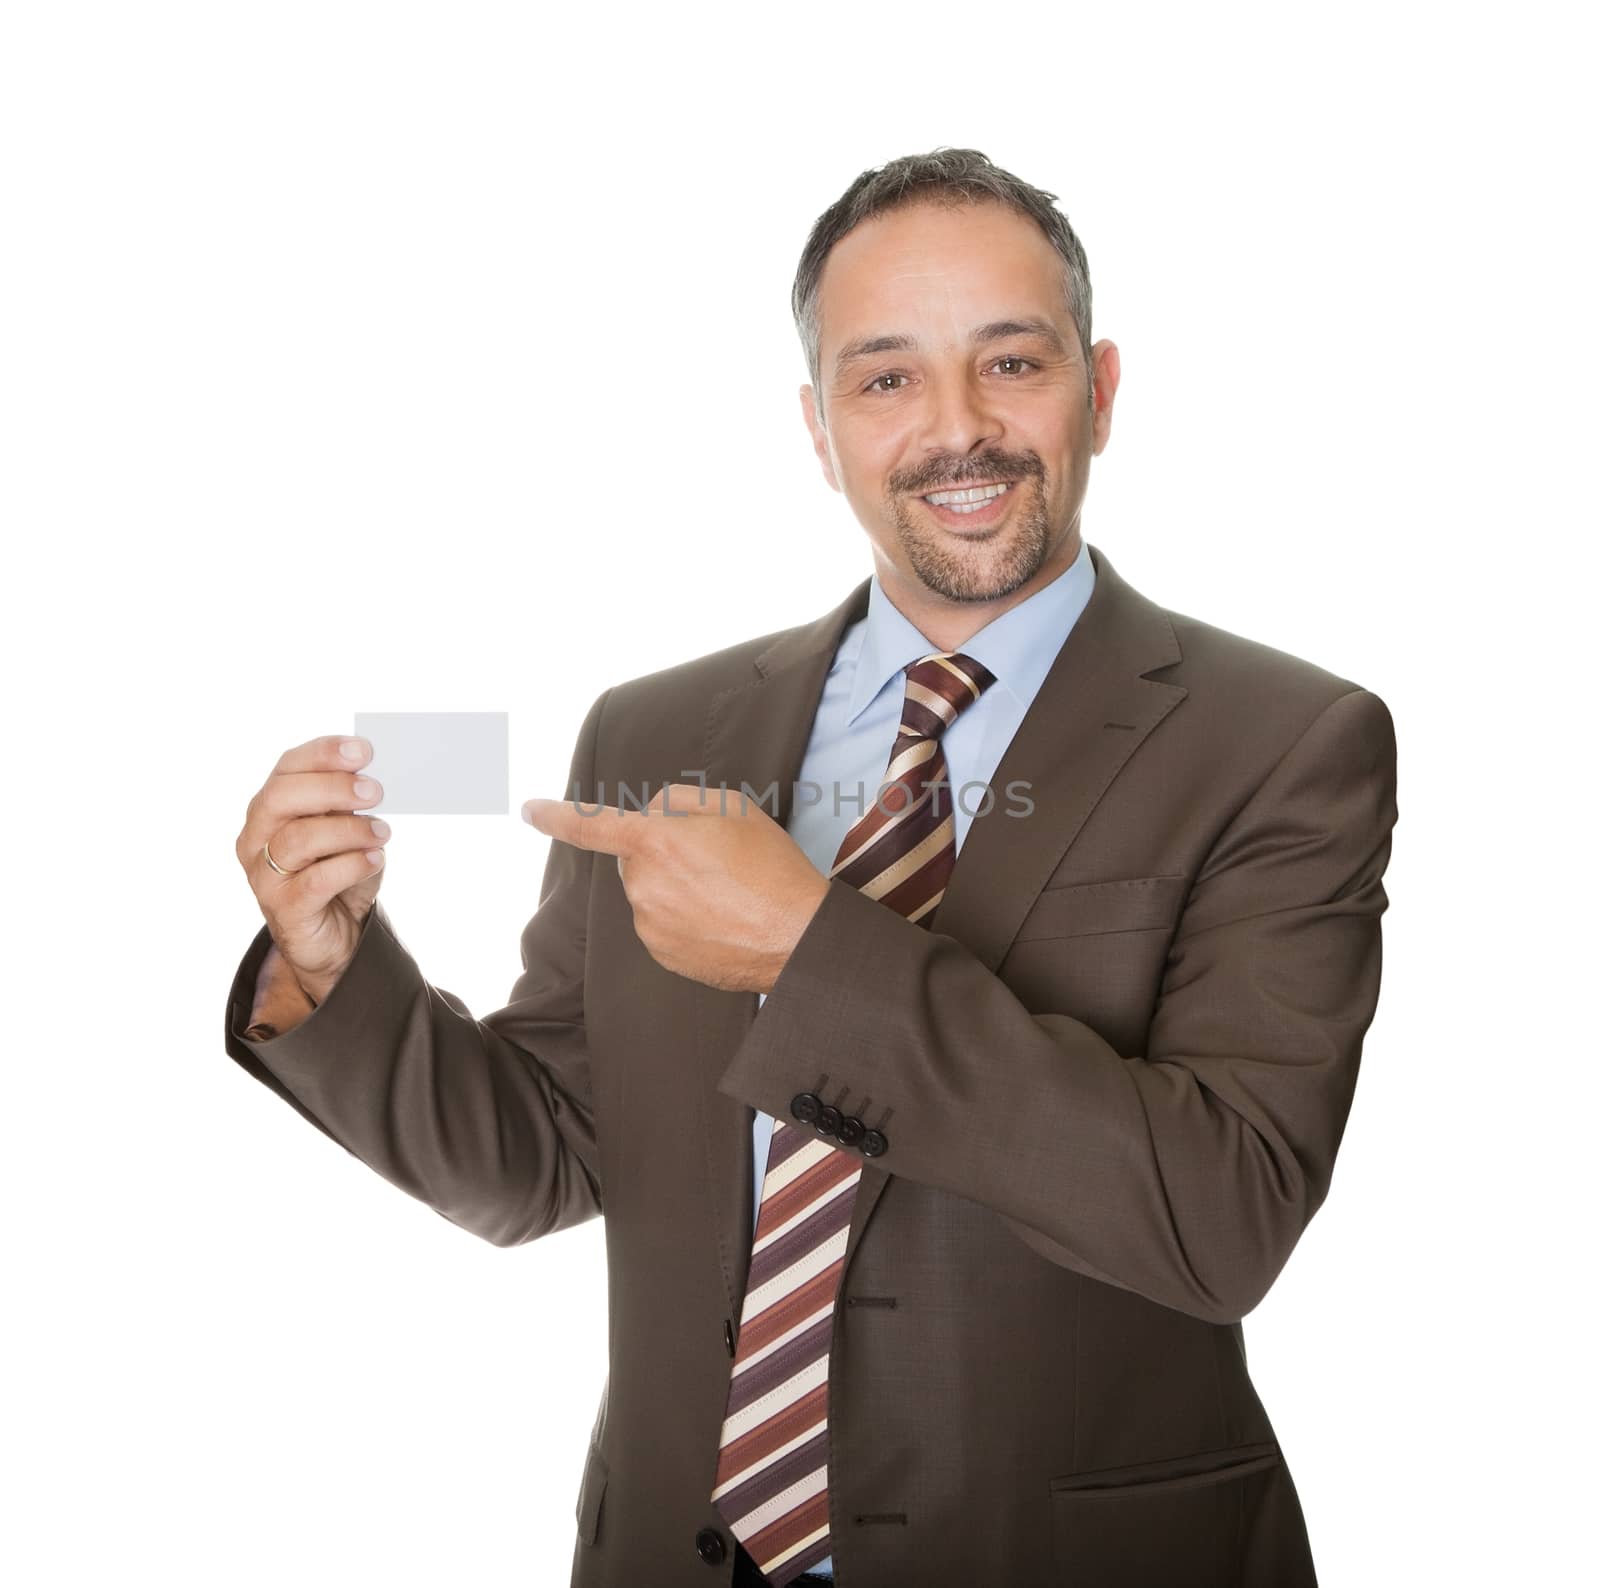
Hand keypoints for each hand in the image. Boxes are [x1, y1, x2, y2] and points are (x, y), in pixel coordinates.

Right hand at [234, 735, 390, 1003]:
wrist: (335, 935)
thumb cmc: (338, 871)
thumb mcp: (347, 830)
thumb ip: (351, 803)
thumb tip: (375, 777)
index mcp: (270, 807)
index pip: (287, 768)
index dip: (322, 753)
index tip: (363, 750)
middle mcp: (257, 836)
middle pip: (281, 797)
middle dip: (332, 787)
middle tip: (374, 791)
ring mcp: (264, 874)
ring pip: (299, 839)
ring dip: (349, 830)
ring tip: (382, 832)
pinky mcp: (283, 908)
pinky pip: (315, 881)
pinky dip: (351, 865)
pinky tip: (375, 859)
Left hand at [522, 782, 828, 992]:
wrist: (797, 936)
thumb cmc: (771, 866)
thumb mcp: (733, 807)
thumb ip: (679, 799)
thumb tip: (653, 813)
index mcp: (654, 842)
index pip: (590, 824)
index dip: (556, 816)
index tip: (530, 810)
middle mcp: (642, 885)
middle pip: (635, 856)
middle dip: (661, 850)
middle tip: (713, 856)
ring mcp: (650, 924)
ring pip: (649, 891)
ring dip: (674, 885)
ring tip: (725, 891)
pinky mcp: (662, 954)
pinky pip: (661, 924)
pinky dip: (683, 917)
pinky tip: (720, 917)